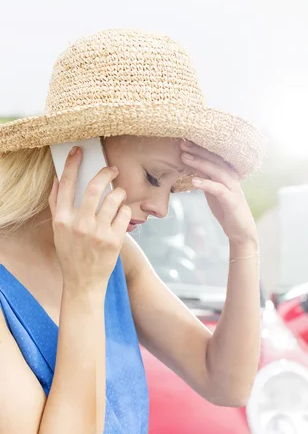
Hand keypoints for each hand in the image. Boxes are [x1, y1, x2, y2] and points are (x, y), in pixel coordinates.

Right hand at [48, 147, 131, 291]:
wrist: (83, 282)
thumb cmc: (71, 253)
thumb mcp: (58, 230)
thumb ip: (57, 206)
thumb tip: (59, 181)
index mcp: (62, 219)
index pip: (66, 184)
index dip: (72, 164)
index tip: (78, 151)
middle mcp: (79, 224)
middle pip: (94, 188)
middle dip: (106, 173)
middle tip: (112, 169)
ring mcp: (98, 233)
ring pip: (114, 199)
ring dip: (119, 192)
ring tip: (119, 194)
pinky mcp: (114, 240)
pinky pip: (124, 214)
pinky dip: (125, 210)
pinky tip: (122, 213)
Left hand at [180, 141, 257, 246]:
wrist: (241, 230)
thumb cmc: (226, 210)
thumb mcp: (213, 191)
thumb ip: (207, 178)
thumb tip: (194, 166)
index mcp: (227, 173)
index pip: (212, 157)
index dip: (198, 148)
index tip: (184, 141)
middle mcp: (231, 177)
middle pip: (214, 160)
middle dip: (197, 151)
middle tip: (182, 144)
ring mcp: (232, 188)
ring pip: (215, 171)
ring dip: (199, 163)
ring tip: (184, 158)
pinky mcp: (231, 200)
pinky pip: (218, 189)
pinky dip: (206, 184)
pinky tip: (193, 181)